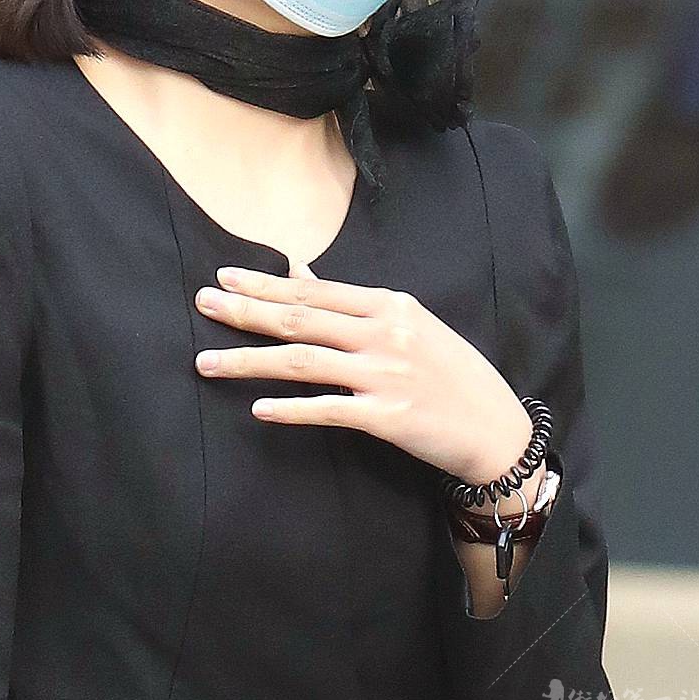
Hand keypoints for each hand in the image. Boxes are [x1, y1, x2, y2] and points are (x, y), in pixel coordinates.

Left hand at [194, 265, 533, 485]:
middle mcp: (384, 333)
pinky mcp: (387, 415)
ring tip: (207, 362)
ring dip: (250, 361)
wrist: (496, 429)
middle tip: (202, 303)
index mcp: (390, 305)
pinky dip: (291, 409)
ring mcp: (385, 374)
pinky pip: (328, 409)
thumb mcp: (409, 326)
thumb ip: (354, 304)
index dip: (266, 283)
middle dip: (246, 311)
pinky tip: (257, 408)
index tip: (225, 276)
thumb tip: (300, 270)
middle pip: (300, 318)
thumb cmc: (453, 377)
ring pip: (303, 361)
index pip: (315, 290)